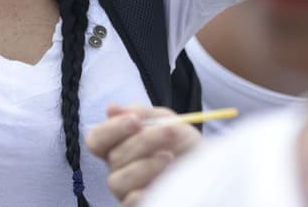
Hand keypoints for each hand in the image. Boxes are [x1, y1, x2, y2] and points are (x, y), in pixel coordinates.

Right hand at [85, 104, 202, 205]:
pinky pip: (130, 203)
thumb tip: (111, 109)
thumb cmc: (185, 145)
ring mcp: (128, 192)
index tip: (134, 121)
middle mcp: (119, 170)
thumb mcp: (166, 121)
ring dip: (145, 166)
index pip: (96, 140)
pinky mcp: (141, 205)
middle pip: (113, 158)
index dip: (111, 130)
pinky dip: (144, 192)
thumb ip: (141, 113)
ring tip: (170, 158)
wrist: (211, 168)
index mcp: (119, 147)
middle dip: (142, 142)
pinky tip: (165, 181)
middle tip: (168, 132)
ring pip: (118, 181)